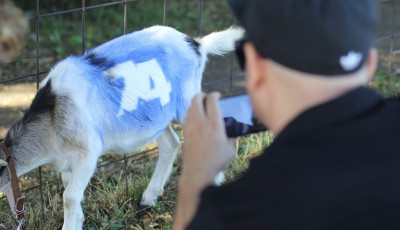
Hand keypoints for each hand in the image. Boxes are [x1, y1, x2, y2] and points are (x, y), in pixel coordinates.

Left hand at [174, 92, 235, 229]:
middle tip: (207, 97)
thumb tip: (232, 129)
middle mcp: (201, 123)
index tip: (218, 95)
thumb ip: (231, 135)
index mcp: (215, 125)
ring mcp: (190, 127)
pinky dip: (190, 113)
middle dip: (202, 94)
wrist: (198, 173)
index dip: (215, 94)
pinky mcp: (185, 133)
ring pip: (190, 107)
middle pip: (196, 99)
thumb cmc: (216, 162)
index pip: (212, 100)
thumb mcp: (230, 148)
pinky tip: (195, 117)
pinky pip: (186, 117)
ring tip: (202, 106)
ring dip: (195, 103)